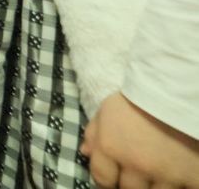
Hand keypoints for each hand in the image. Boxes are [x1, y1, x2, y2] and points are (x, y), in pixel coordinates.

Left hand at [82, 92, 198, 187]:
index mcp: (111, 147)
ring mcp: (167, 174)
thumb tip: (85, 152)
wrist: (178, 94)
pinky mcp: (193, 178)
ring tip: (159, 172)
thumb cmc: (140, 100)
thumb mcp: (108, 110)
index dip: (107, 179)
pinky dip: (180, 186)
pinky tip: (178, 176)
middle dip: (131, 183)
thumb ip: (94, 133)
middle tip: (138, 172)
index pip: (102, 179)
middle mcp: (137, 164)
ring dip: (157, 185)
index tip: (114, 176)